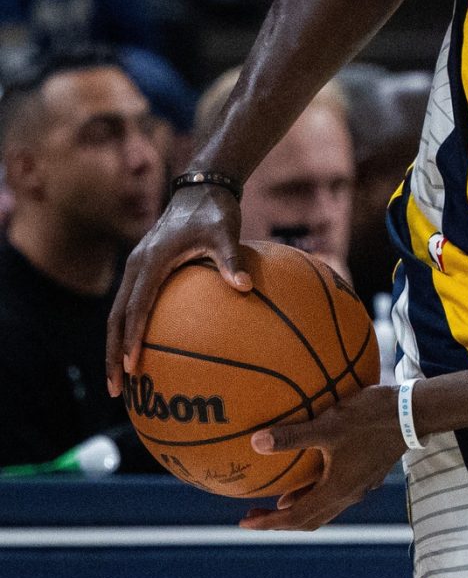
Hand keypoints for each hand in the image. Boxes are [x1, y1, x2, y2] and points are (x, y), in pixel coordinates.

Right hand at [107, 185, 250, 394]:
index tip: (132, 366)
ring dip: (115, 346)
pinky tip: (143, 353)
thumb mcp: (226, 233)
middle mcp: (136, 267)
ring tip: (121, 381)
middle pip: (115, 319)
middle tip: (116, 388)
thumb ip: (232, 261)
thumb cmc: (216, 213)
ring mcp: (137, 269)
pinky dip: (129, 331)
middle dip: (112, 354)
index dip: (132, 338)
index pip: (136, 307)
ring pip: (117, 315)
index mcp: (150, 262)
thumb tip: (246, 287)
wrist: (202, 189)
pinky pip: (131, 306)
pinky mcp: (144, 271)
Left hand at [237, 385, 403, 530]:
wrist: (413, 414)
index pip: (296, 517)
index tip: (244, 523)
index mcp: (337, 489)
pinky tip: (309, 475)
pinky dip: (315, 494)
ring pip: (324, 508)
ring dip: (299, 508)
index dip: (268, 523)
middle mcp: (348, 494)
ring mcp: (360, 485)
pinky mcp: (367, 474)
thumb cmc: (371, 418)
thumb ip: (293, 435)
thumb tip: (255, 442)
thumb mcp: (328, 425)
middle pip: (310, 520)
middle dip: (280, 522)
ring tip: (277, 501)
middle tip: (256, 517)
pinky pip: (335, 494)